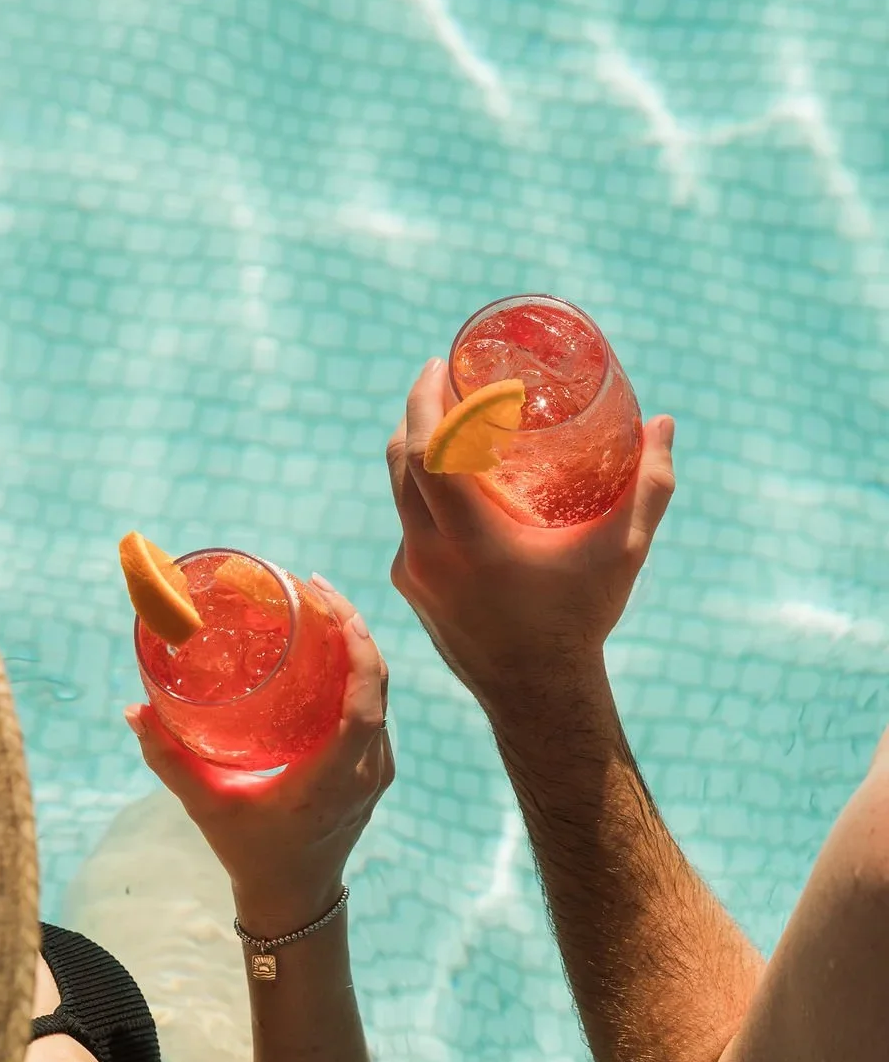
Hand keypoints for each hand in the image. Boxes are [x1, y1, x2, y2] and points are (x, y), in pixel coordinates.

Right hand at [125, 582, 392, 934]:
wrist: (295, 898)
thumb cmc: (250, 851)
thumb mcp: (207, 805)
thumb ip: (169, 759)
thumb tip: (134, 709)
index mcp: (330, 780)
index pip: (362, 710)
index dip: (358, 656)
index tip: (335, 611)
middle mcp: (364, 771)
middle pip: (378, 687)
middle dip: (356, 630)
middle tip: (318, 587)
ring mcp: (377, 770)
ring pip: (381, 694)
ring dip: (360, 647)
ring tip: (324, 605)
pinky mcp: (376, 768)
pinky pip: (375, 708)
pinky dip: (359, 672)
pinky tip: (331, 646)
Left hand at [386, 358, 675, 711]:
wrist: (538, 696)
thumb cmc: (581, 621)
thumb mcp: (623, 552)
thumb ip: (649, 486)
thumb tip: (663, 424)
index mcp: (471, 539)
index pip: (426, 452)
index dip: (424, 401)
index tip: (438, 365)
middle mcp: (428, 554)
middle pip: (399, 461)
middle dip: (414, 411)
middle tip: (439, 378)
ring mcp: (412, 572)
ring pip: (397, 492)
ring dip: (414, 449)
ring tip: (444, 419)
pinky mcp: (410, 587)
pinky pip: (407, 523)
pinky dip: (422, 492)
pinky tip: (451, 483)